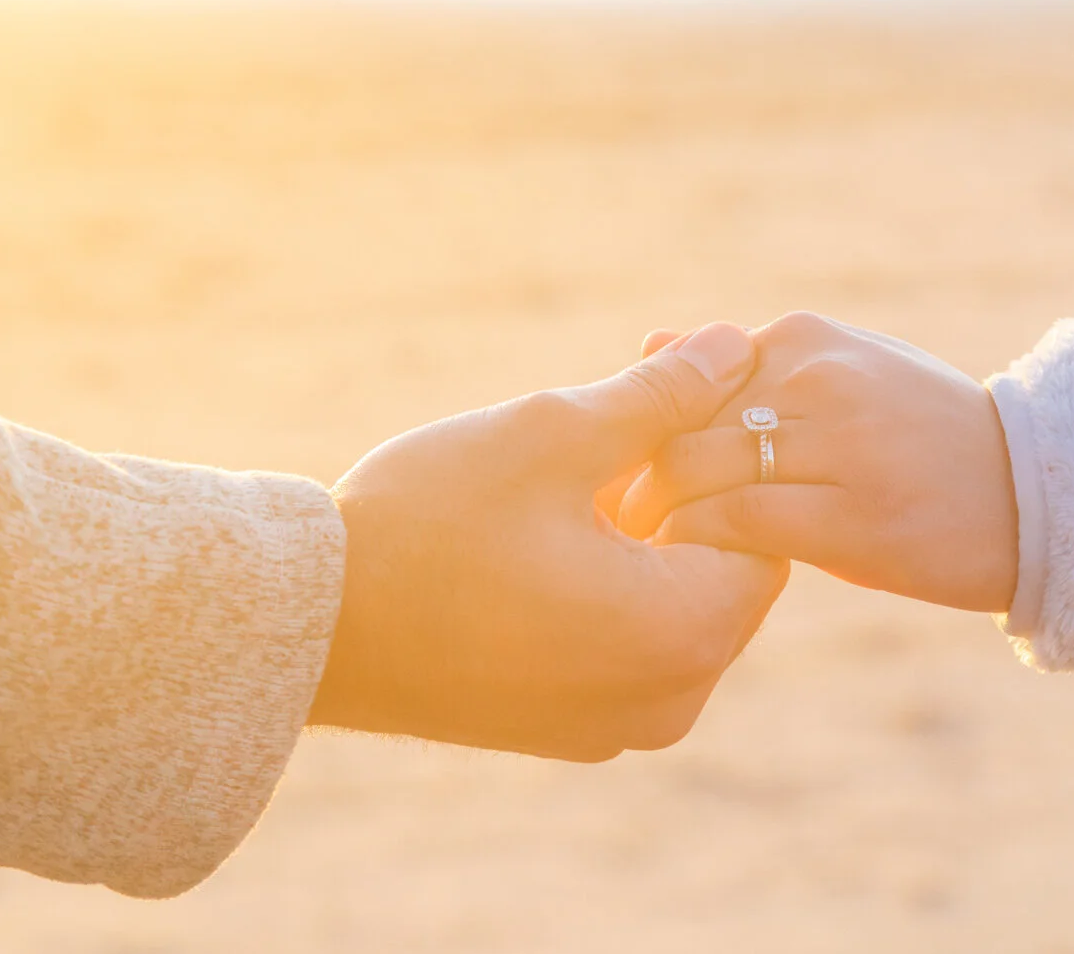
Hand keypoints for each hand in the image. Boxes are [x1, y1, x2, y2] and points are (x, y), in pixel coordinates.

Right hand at [309, 323, 788, 760]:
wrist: (308, 628)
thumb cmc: (429, 523)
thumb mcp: (555, 436)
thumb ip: (662, 395)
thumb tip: (739, 344)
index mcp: (683, 632)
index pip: (764, 525)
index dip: (724, 442)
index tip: (672, 379)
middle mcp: (669, 698)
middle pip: (723, 567)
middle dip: (685, 479)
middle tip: (633, 395)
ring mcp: (617, 725)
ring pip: (674, 602)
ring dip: (646, 526)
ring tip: (587, 451)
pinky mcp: (569, 729)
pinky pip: (627, 642)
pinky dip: (612, 580)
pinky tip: (555, 519)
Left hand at [617, 313, 1017, 612]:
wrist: (1034, 496)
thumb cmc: (922, 437)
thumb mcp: (841, 373)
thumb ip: (749, 364)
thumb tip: (653, 341)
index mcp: (807, 338)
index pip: (684, 377)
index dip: (638, 431)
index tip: (610, 475)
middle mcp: (818, 376)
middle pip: (678, 422)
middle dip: (631, 476)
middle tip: (604, 524)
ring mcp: (838, 443)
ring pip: (697, 469)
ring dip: (654, 515)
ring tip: (636, 552)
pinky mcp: (851, 513)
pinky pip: (737, 522)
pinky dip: (697, 544)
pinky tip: (689, 571)